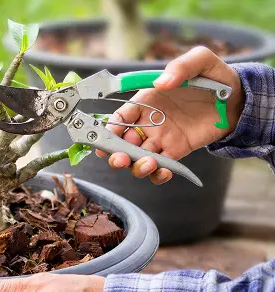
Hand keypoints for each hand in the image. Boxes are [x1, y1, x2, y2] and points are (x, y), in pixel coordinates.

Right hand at [97, 46, 243, 183]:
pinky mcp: (176, 152)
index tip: (108, 136)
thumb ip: (180, 67)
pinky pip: (161, 168)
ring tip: (149, 164)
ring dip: (136, 166)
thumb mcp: (200, 61)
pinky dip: (158, 174)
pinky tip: (164, 172)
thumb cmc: (214, 76)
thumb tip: (162, 82)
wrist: (237, 98)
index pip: (119, 118)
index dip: (110, 128)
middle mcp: (148, 122)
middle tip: (122, 158)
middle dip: (116, 153)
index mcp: (145, 101)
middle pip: (122, 143)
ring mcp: (161, 139)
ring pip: (138, 158)